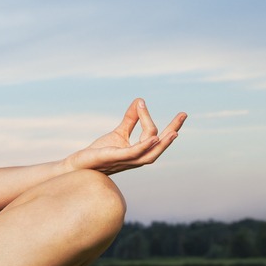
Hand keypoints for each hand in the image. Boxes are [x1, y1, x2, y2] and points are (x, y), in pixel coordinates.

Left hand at [64, 99, 186, 174]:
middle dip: (173, 130)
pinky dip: (145, 146)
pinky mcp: (116, 158)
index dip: (166, 125)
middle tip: (184, 115)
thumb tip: (140, 101)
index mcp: (139, 151)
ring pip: (151, 153)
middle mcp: (137, 158)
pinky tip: (154, 138)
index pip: (157, 137)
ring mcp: (127, 160)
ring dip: (164, 142)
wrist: (81, 164)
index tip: (163, 108)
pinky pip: (135, 153)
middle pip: (160, 145)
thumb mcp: (118, 133)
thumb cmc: (100, 151)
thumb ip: (131, 119)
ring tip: (174, 131)